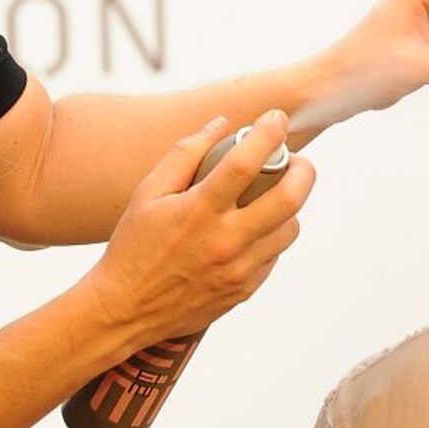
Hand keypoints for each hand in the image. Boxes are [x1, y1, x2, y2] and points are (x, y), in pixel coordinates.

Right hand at [78, 110, 317, 351]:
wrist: (125, 309)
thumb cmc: (133, 245)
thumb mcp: (147, 192)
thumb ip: (184, 153)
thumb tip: (221, 124)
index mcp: (198, 211)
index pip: (246, 163)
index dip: (268, 133)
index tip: (276, 118)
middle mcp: (225, 241)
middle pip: (290, 198)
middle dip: (303, 170)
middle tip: (296, 160)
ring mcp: (239, 270)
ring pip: (290, 228)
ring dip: (288, 206)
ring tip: (271, 196)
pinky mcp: (245, 290)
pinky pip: (275, 256)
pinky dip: (271, 236)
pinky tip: (252, 230)